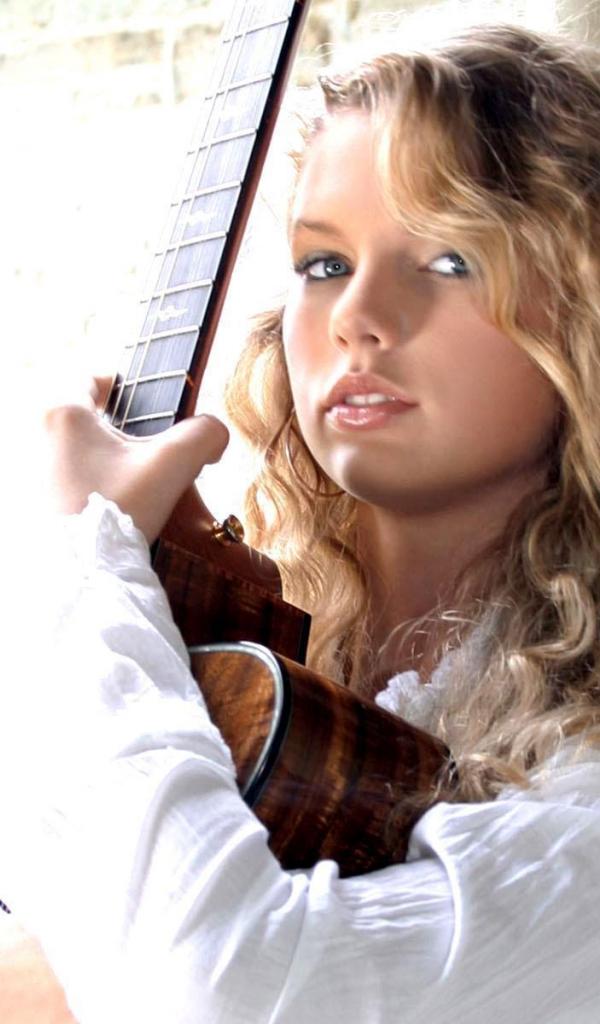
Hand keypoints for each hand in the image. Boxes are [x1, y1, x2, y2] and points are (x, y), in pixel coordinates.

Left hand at [43, 376, 228, 543]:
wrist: (82, 570)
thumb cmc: (117, 509)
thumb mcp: (172, 464)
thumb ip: (204, 435)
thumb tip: (215, 434)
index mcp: (64, 415)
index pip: (91, 379)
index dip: (121, 383)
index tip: (138, 396)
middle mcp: (39, 439)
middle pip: (84, 419)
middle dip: (117, 431)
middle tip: (146, 450)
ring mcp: (34, 474)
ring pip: (77, 454)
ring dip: (105, 462)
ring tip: (134, 485)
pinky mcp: (35, 505)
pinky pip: (67, 484)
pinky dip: (91, 489)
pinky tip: (114, 510)